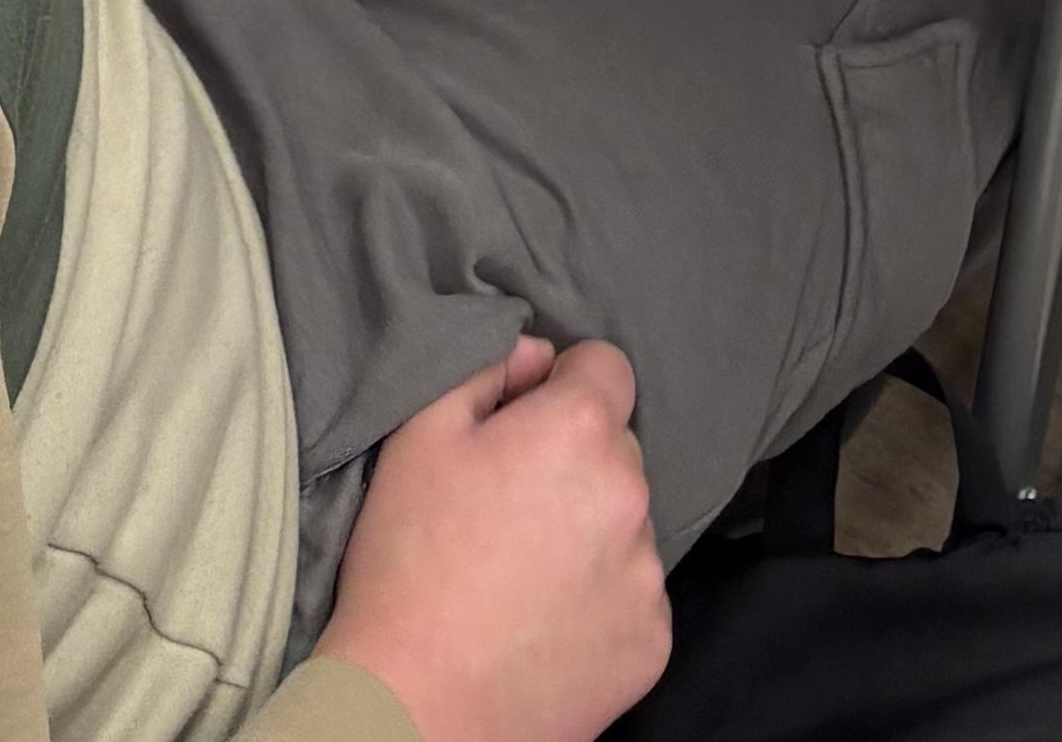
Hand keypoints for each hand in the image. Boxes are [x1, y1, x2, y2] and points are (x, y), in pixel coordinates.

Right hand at [325, 337, 668, 741]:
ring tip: (521, 570)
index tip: (523, 424)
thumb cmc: (409, 560)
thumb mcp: (421, 431)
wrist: (420, 705)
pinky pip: (634, 593)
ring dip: (590, 529)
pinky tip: (543, 618)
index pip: (606, 368)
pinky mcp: (651, 643)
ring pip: (626, 522)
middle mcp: (631, 495)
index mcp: (580, 431)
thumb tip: (535, 355)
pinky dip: (600, 597)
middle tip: (508, 504)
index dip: (561, 385)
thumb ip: (487, 366)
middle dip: (573, 459)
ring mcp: (647, 577)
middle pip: (616, 448)